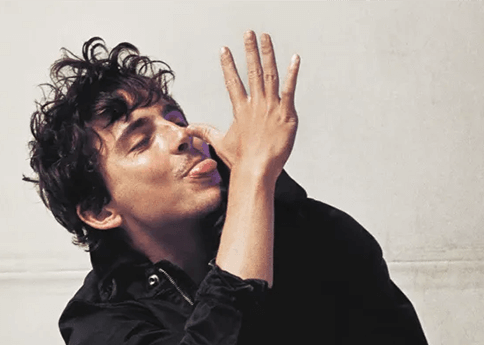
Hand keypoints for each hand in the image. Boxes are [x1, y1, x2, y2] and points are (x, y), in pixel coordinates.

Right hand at [186, 31, 299, 180]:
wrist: (256, 171)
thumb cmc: (240, 161)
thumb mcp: (220, 144)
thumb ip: (205, 132)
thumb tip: (188, 130)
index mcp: (240, 110)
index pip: (232, 82)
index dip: (228, 65)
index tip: (224, 49)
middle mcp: (255, 104)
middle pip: (252, 71)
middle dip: (250, 50)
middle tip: (249, 33)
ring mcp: (271, 108)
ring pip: (270, 75)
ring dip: (267, 54)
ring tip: (265, 37)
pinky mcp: (286, 115)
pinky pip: (290, 90)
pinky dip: (293, 74)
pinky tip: (295, 59)